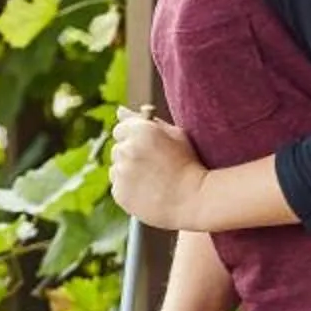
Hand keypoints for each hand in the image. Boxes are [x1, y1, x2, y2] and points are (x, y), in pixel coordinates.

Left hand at [108, 109, 207, 228]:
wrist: (194, 200)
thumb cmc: (189, 164)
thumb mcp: (176, 135)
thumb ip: (148, 120)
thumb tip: (120, 111)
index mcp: (140, 130)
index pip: (121, 128)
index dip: (135, 137)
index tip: (147, 148)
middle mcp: (126, 149)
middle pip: (118, 148)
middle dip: (131, 154)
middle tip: (153, 165)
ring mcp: (121, 172)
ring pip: (116, 168)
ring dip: (128, 171)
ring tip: (153, 179)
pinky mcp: (119, 192)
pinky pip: (117, 186)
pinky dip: (128, 188)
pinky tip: (148, 190)